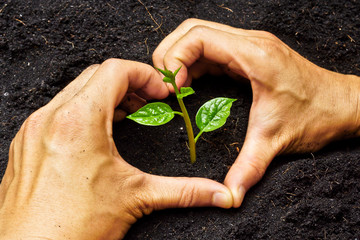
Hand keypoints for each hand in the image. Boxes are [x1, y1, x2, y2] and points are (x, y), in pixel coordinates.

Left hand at [0, 59, 232, 239]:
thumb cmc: (75, 228)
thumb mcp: (137, 198)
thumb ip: (185, 191)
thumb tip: (220, 194)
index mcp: (79, 121)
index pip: (116, 70)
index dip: (146, 75)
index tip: (161, 93)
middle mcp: (51, 117)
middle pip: (96, 75)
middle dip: (129, 83)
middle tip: (149, 103)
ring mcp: (34, 128)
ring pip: (75, 90)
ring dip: (106, 96)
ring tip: (127, 114)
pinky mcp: (27, 142)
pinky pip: (58, 109)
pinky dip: (84, 110)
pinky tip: (99, 132)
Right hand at [153, 18, 359, 206]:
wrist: (342, 106)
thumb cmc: (316, 116)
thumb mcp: (275, 141)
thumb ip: (249, 167)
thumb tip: (229, 195)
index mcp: (253, 55)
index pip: (197, 37)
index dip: (175, 58)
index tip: (172, 88)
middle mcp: (249, 43)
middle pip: (192, 30)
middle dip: (170, 54)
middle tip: (166, 86)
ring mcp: (249, 47)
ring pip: (200, 36)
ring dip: (180, 58)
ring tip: (174, 87)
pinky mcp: (248, 56)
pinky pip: (211, 50)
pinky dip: (193, 64)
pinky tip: (189, 84)